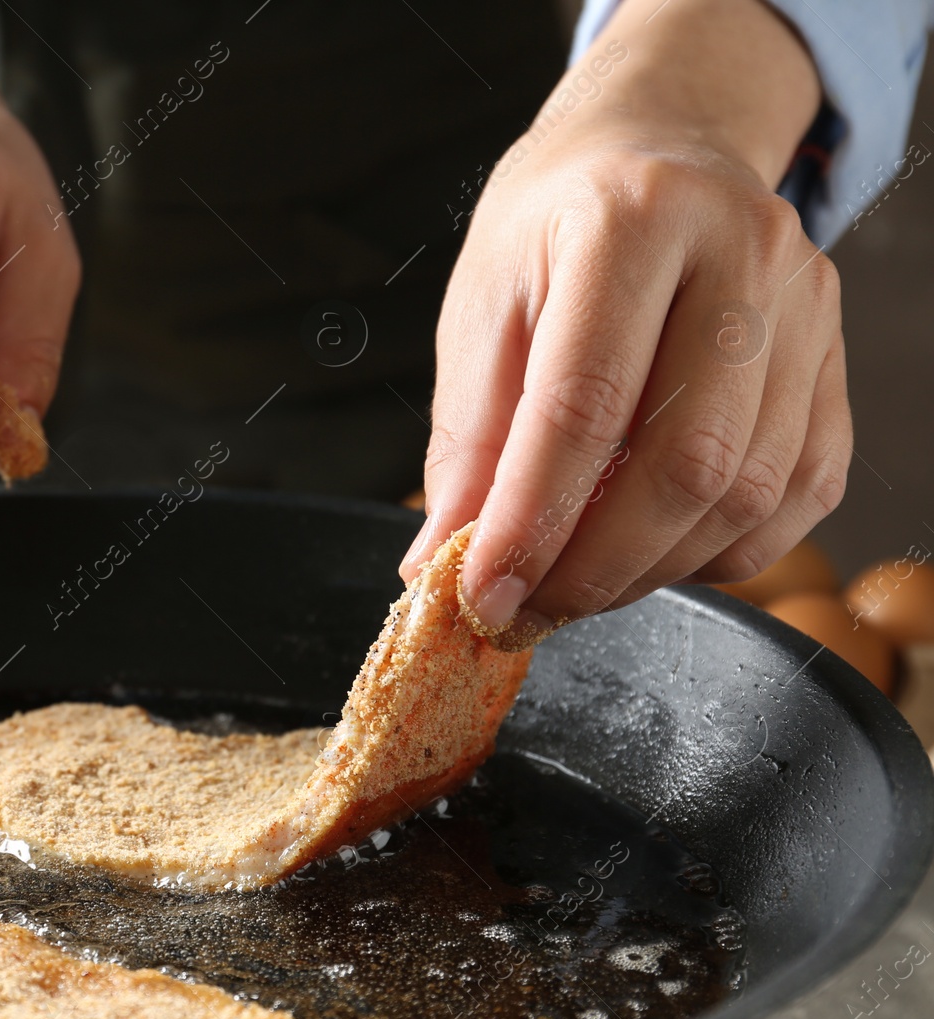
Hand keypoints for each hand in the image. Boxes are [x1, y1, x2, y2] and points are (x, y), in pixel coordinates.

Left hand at [401, 0, 844, 646]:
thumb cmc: (554, 229)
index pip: (583, 403)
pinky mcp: (837, 359)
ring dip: (652, 570)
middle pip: (687, 462)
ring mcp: (807, 307)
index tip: (482, 594)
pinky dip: (719, 553)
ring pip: (749, 493)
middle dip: (597, 566)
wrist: (657, 148)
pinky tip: (652, 550)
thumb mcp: (481, 309)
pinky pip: (797, 496)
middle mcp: (741, 255)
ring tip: (575, 583)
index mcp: (630, 221)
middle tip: (527, 611)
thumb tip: (440, 567)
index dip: (530, 520)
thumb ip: (465, 443)